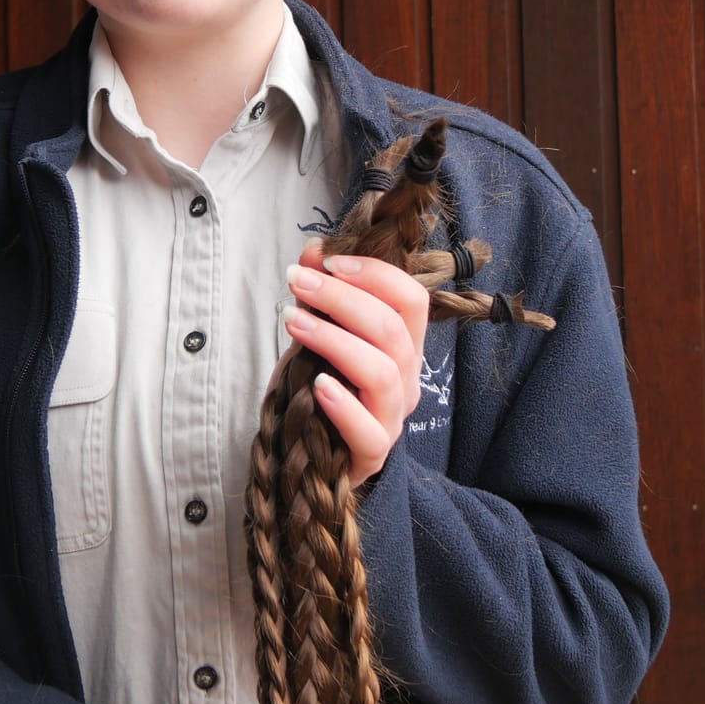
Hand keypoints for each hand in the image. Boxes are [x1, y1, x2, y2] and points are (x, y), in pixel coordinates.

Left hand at [284, 239, 427, 486]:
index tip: (327, 261)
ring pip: (381, 372)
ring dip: (334, 340)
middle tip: (296, 281)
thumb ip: (320, 297)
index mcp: (404, 346)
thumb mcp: (318, 335)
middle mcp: (407, 379)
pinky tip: (318, 385)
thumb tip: (313, 250)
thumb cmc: (321, 387)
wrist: (313, 453)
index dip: (374, 274)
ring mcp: (393, 418)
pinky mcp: (372, 453)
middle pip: (391, 329)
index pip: (411, 298)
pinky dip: (344, 406)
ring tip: (293, 321)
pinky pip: (369, 431)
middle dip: (341, 298)